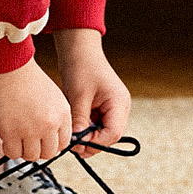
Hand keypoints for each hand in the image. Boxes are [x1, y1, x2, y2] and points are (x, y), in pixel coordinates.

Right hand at [0, 57, 73, 160]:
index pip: (64, 143)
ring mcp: (31, 130)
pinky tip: (6, 140)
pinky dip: (9, 149)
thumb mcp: (51, 94)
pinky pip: (13, 154)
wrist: (7, 66)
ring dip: (23, 150)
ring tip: (15, 139)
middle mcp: (50, 124)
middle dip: (38, 150)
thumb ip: (54, 115)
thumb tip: (49, 134)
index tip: (43, 141)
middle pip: (49, 153)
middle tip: (28, 142)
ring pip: (31, 156)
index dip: (52, 144)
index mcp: (63, 113)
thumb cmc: (25, 75)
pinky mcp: (11, 132)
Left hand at [54, 28, 130, 158]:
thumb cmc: (81, 67)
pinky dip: (86, 127)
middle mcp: (120, 107)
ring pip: (102, 131)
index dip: (96, 143)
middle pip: (110, 135)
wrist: (78, 49)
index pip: (113, 134)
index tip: (78, 144)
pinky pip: (97, 123)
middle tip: (73, 144)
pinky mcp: (103, 106)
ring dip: (88, 135)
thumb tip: (78, 142)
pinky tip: (74, 125)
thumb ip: (80, 120)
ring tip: (72, 134)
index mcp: (119, 103)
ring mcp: (112, 107)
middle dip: (92, 142)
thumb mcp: (78, 95)